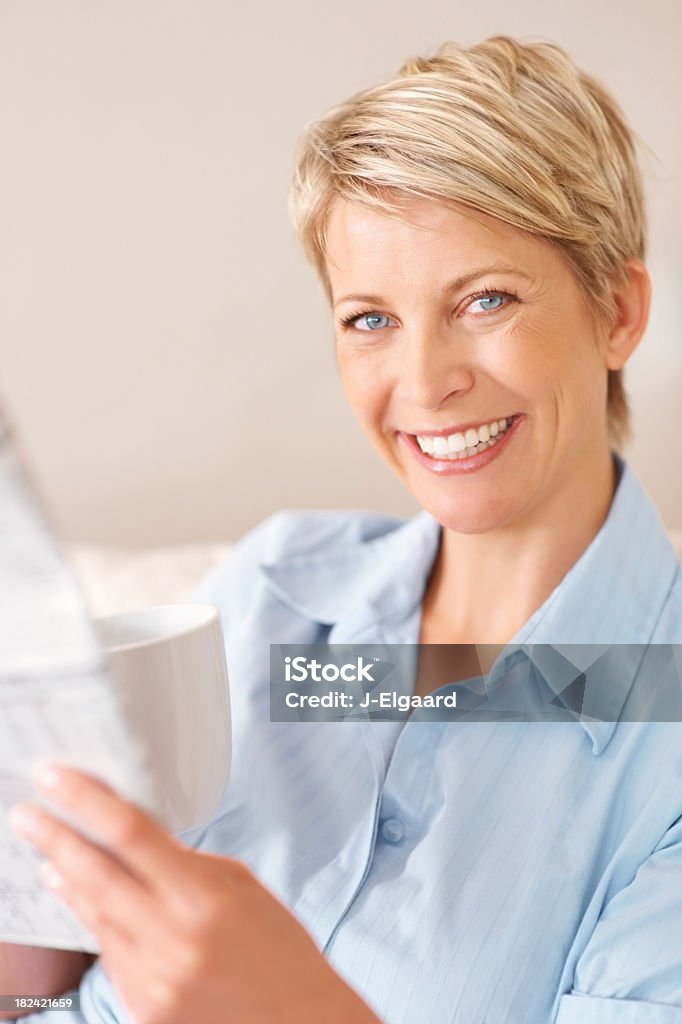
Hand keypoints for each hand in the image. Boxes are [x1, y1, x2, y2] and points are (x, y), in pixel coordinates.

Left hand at [7, 764, 379, 1023]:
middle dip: (53, 839)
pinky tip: (80, 899)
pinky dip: (92, 921)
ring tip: (46, 854)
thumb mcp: (239, 884)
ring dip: (67, 880)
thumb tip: (132, 838)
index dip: (84, 800)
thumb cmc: (279, 949)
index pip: (130, 834)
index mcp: (204, 898)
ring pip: (94, 916)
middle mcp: (172, 941)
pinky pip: (108, 953)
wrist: (297, 1023)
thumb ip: (183, 861)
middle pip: (95, 876)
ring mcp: (152, 981)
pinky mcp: (142, 1009)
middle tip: (25, 814)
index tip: (54, 777)